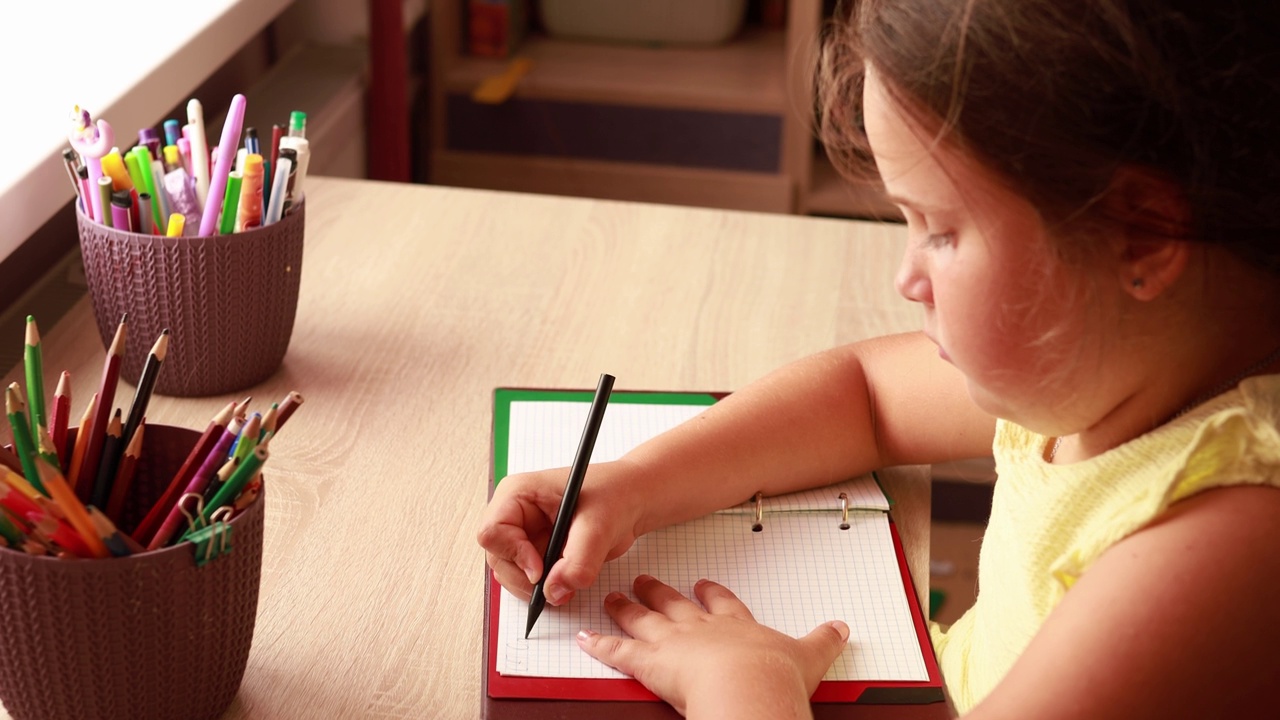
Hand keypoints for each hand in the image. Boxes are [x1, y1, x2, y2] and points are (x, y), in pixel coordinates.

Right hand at [477, 460, 644, 605]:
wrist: (632, 500)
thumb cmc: (615, 495)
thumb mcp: (599, 526)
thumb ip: (578, 561)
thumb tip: (554, 592)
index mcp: (519, 493)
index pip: (492, 532)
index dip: (513, 554)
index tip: (541, 570)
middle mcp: (515, 513)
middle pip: (498, 557)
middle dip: (524, 578)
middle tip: (556, 587)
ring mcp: (524, 534)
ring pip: (510, 573)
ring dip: (535, 586)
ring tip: (567, 582)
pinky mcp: (536, 552)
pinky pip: (527, 579)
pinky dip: (545, 588)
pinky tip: (567, 582)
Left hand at [576, 575, 849, 718]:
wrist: (750, 686)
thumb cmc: (773, 676)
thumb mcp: (809, 657)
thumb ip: (822, 641)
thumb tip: (842, 629)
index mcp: (736, 626)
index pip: (722, 603)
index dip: (711, 594)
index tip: (703, 584)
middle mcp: (701, 629)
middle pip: (676, 605)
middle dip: (659, 592)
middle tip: (645, 580)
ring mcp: (673, 643)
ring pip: (644, 620)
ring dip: (626, 609)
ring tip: (612, 597)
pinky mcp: (650, 663)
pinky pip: (619, 651)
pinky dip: (599, 644)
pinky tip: (585, 636)